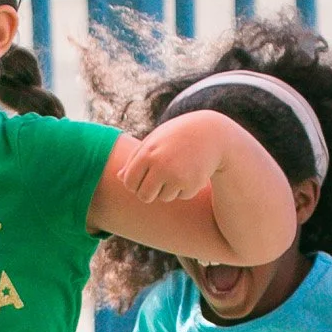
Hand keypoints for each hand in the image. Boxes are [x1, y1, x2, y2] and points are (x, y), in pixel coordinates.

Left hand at [116, 113, 232, 204]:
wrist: (211, 134)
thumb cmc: (177, 135)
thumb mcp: (155, 141)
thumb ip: (135, 158)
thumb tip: (119, 178)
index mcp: (147, 153)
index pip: (129, 183)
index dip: (134, 184)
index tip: (142, 178)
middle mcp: (161, 166)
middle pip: (144, 196)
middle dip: (149, 192)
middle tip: (159, 180)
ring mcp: (177, 176)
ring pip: (163, 198)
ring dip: (168, 189)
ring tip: (178, 170)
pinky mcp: (192, 184)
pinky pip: (181, 196)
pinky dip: (184, 189)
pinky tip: (191, 172)